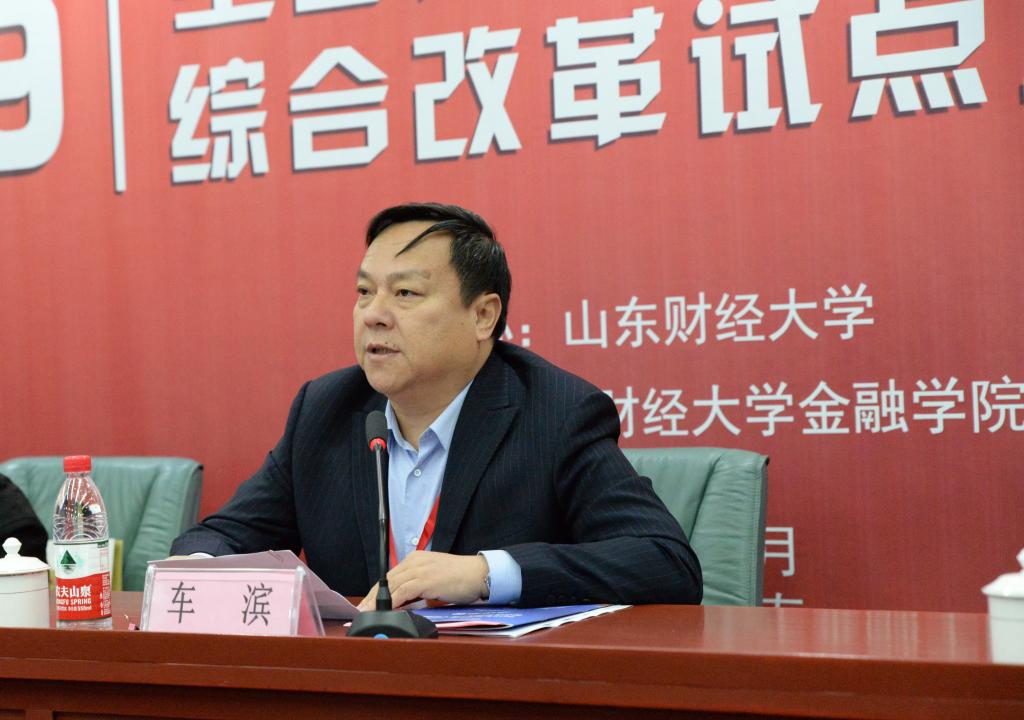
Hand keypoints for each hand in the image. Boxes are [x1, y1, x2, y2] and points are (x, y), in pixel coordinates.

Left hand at [357, 551, 488, 610]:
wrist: (479, 574)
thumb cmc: (460, 579)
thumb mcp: (433, 582)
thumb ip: (417, 589)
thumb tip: (402, 605)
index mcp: (416, 559)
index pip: (390, 576)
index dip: (377, 591)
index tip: (368, 603)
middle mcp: (415, 561)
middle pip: (387, 580)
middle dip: (372, 596)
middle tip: (362, 610)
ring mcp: (420, 569)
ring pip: (392, 585)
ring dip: (378, 601)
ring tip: (368, 613)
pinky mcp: (426, 579)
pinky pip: (403, 591)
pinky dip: (392, 602)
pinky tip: (386, 610)